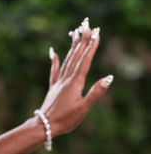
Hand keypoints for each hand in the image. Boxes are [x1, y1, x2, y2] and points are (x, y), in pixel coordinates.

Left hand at [39, 21, 112, 137]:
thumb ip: (95, 92)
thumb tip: (108, 78)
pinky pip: (54, 71)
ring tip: (76, 34)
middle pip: (76, 57)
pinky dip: (55, 61)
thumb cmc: (65, 119)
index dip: (91, 47)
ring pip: (67, 61)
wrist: (44, 127)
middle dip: (82, 41)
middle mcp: (66, 80)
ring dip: (72, 47)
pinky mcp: (53, 89)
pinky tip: (54, 52)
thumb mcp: (83, 108)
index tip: (96, 34)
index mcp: (75, 83)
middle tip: (87, 26)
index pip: (85, 61)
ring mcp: (58, 83)